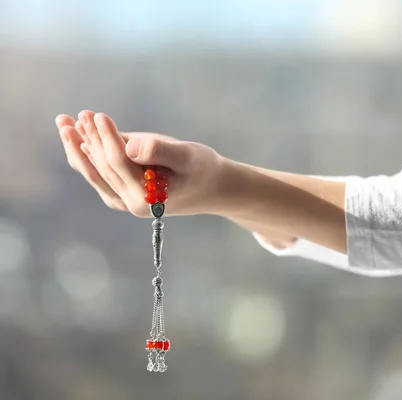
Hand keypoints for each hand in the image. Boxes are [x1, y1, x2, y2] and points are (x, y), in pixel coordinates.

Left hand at [56, 110, 224, 216]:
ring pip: (96, 173)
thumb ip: (160, 151)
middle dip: (89, 139)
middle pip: (104, 168)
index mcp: (148, 197)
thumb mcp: (188, 155)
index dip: (107, 138)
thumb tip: (129, 147)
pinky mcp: (124, 196)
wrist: (214, 188)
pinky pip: (100, 177)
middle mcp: (132, 204)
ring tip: (65, 124)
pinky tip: (77, 142)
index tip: (97, 115)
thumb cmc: (204, 169)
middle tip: (79, 114)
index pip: (119, 163)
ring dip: (79, 148)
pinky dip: (87, 158)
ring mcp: (126, 202)